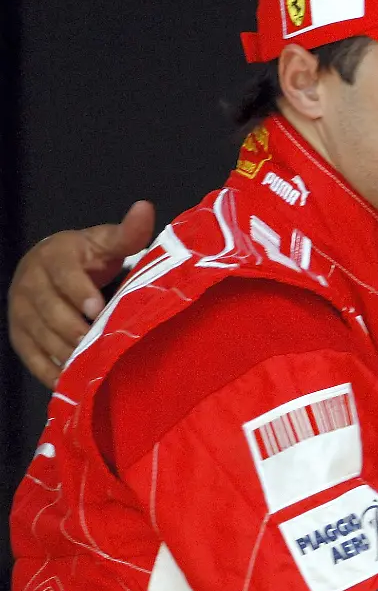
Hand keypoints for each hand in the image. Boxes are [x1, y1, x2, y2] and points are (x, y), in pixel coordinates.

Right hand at [7, 201, 154, 386]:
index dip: (80, 292)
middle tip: (98, 345)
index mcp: (54, 257)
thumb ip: (127, 233)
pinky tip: (72, 382)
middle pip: (50, 312)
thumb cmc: (86, 256)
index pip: (65, 276)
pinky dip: (51, 372)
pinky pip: (32, 359)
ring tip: (91, 366)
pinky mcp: (19, 336)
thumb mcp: (106, 242)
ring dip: (66, 353)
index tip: (98, 309)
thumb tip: (144, 209)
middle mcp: (29, 283)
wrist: (51, 267)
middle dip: (75, 330)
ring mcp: (20, 312)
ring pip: (41, 337)